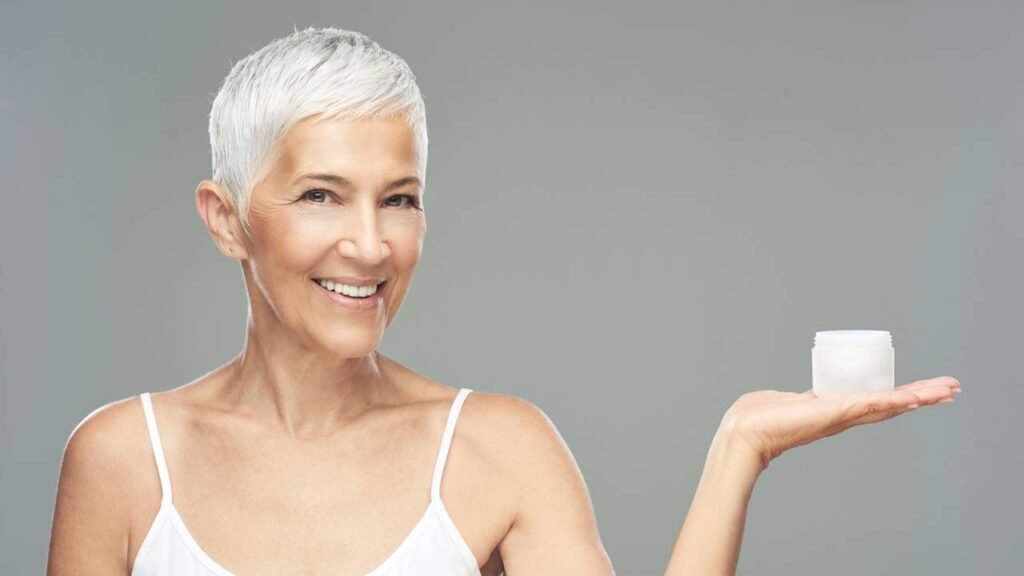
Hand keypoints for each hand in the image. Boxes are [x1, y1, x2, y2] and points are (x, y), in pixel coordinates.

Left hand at [718, 376, 960, 471]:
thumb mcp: (788, 402)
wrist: (745, 433)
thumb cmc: (757, 418)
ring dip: (921, 396)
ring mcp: (842, 414)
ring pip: (889, 404)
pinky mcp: (835, 412)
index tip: (924, 391)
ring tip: (948, 390)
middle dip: (924, 396)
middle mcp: (844, 415)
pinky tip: (917, 398)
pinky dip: (895, 401)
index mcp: (835, 410)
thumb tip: (793, 398)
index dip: (901, 397)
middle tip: (952, 389)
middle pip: (892, 405)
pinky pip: (872, 404)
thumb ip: (797, 401)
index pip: (876, 402)